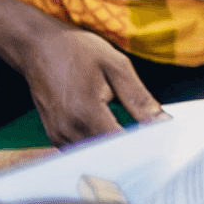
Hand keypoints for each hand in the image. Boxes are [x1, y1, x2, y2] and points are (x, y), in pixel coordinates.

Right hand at [20, 23, 165, 147]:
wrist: (40, 47)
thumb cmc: (79, 51)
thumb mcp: (117, 66)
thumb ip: (139, 98)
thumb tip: (162, 122)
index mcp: (85, 113)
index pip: (120, 146)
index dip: (143, 145)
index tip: (160, 139)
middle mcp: (67, 130)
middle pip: (107, 156)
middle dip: (132, 149)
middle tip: (152, 136)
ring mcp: (58, 135)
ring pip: (94, 157)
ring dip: (115, 150)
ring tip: (134, 134)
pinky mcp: (55, 136)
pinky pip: (82, 150)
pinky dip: (100, 146)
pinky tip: (113, 133)